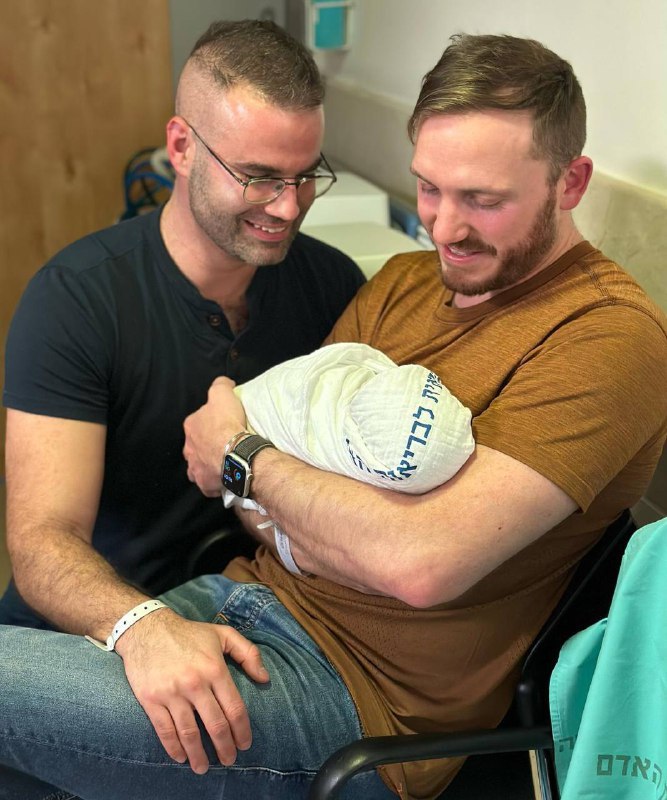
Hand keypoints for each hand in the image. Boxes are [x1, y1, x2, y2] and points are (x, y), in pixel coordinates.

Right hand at [116, 607, 269, 773]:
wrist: (147, 628)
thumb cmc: (189, 633)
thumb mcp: (223, 634)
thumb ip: (249, 653)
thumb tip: (265, 679)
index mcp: (215, 668)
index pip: (234, 708)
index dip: (242, 730)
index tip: (245, 744)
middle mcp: (195, 683)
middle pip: (215, 725)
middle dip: (225, 747)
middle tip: (229, 760)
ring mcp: (171, 693)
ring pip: (189, 733)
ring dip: (199, 755)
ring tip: (204, 768)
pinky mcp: (151, 699)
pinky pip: (164, 730)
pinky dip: (173, 748)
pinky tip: (180, 757)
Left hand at [183, 377, 246, 495]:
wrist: (235, 453)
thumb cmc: (227, 423)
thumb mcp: (223, 394)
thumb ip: (221, 385)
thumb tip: (224, 382)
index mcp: (191, 426)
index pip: (196, 423)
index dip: (209, 423)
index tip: (222, 425)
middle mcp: (188, 448)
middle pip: (195, 446)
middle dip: (205, 445)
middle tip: (223, 444)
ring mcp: (195, 468)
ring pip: (198, 465)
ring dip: (206, 464)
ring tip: (222, 462)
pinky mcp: (204, 483)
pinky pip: (207, 483)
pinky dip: (214, 480)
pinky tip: (225, 476)